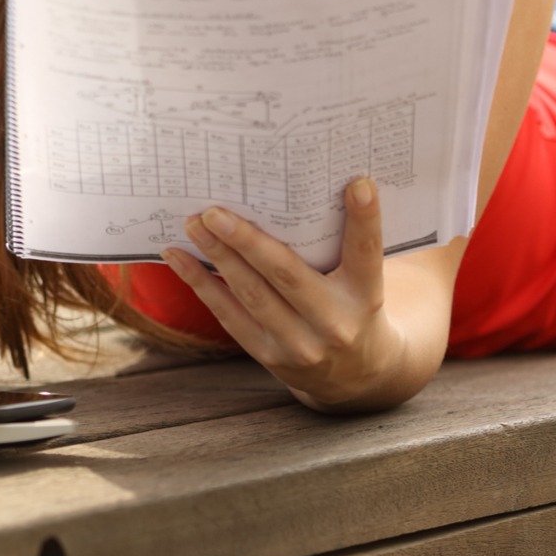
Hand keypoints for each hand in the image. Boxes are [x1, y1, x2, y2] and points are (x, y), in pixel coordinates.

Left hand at [161, 177, 411, 409]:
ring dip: (217, 257)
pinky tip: (176, 255)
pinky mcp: (269, 356)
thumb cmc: (364, 307)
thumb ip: (372, 235)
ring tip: (191, 222)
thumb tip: (369, 174)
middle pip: (288, 275)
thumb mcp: (380, 279)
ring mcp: (300, 345)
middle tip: (215, 208)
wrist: (365, 381)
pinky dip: (200, 284)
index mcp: (368, 298)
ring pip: (251, 295)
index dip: (366, 218)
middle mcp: (335, 324)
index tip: (358, 182)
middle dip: (248, 241)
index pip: (368, 253)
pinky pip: (229, 316)